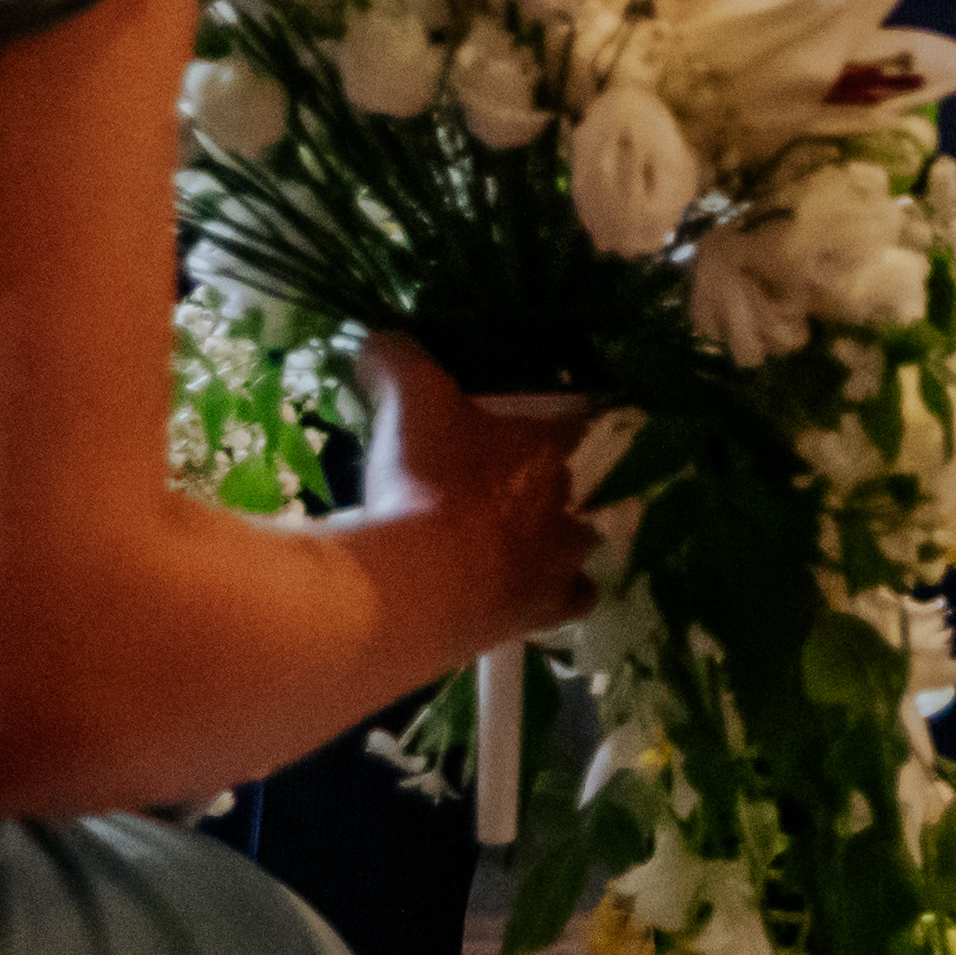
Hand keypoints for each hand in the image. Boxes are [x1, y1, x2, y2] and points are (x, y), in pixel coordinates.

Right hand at [359, 334, 598, 645]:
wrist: (421, 585)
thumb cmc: (426, 483)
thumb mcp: (409, 402)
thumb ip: (396, 363)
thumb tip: (377, 339)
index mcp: (549, 447)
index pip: (574, 422)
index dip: (552, 424)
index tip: (528, 427)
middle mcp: (567, 504)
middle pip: (573, 488)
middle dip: (542, 490)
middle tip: (495, 494)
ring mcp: (559, 564)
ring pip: (578, 547)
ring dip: (554, 545)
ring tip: (513, 547)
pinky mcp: (538, 615)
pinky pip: (566, 605)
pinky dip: (551, 601)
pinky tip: (523, 598)